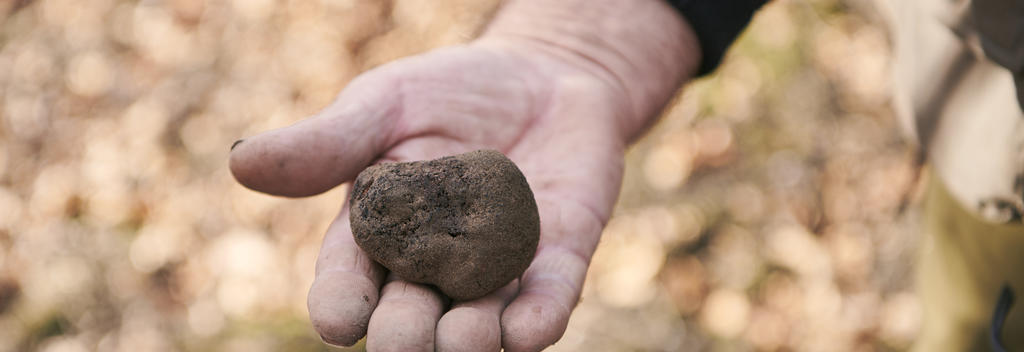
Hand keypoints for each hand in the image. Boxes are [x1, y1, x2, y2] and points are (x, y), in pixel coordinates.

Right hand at [230, 1, 697, 350]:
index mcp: (378, 235)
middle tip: (404, 336)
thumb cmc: (450, 91)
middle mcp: (435, 266)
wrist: (542, 73)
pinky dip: (537, 319)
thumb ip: (328, 143)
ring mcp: (499, 268)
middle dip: (404, 333)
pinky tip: (528, 329)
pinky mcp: (558, 260)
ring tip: (465, 337)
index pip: (349, 281)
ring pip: (477, 325)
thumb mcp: (385, 104)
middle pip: (410, 318)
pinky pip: (548, 301)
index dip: (340, 304)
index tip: (336, 320)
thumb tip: (241, 164)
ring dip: (470, 339)